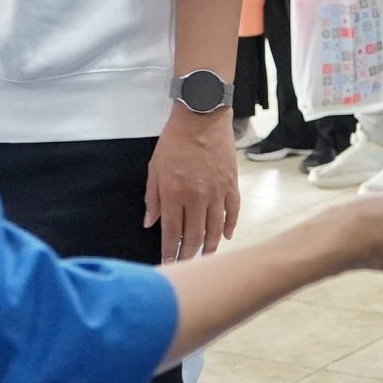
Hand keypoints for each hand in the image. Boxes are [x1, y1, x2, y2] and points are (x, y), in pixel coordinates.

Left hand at [146, 108, 240, 263]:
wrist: (202, 117)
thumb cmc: (173, 142)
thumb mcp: (154, 168)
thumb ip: (152, 198)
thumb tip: (149, 223)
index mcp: (174, 194)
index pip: (171, 232)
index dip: (170, 251)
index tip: (168, 263)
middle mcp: (196, 198)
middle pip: (194, 236)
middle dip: (189, 254)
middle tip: (186, 265)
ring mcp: (217, 193)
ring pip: (215, 229)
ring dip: (209, 247)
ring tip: (205, 257)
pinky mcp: (231, 185)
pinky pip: (233, 212)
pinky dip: (230, 226)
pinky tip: (226, 237)